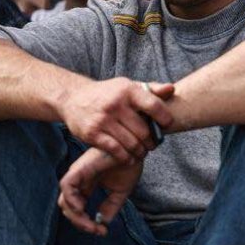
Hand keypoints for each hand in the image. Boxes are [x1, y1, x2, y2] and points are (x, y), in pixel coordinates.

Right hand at [58, 79, 174, 162]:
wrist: (73, 97)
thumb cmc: (109, 94)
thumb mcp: (128, 86)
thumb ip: (151, 89)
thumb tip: (172, 89)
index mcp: (128, 90)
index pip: (154, 106)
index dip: (165, 119)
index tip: (166, 125)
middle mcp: (115, 104)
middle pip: (144, 131)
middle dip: (152, 141)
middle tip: (153, 144)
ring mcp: (103, 119)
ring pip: (132, 143)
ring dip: (141, 152)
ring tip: (142, 151)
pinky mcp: (92, 133)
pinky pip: (116, 151)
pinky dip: (126, 158)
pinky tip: (129, 158)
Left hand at [58, 147, 143, 235]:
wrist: (136, 149)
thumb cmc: (129, 165)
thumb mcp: (121, 192)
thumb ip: (111, 207)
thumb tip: (102, 223)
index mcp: (87, 186)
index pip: (77, 209)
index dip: (86, 223)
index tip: (102, 231)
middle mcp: (79, 181)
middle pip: (68, 208)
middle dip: (81, 223)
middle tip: (98, 230)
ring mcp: (77, 175)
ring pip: (65, 201)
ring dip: (76, 217)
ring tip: (91, 224)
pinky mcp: (79, 169)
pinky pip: (67, 187)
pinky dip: (71, 200)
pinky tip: (82, 209)